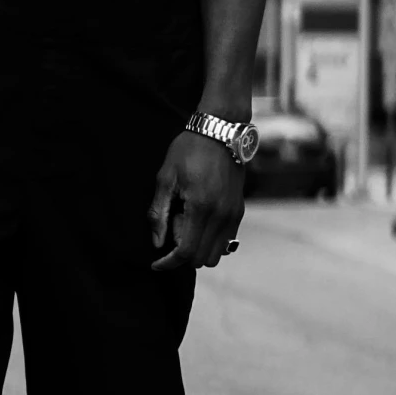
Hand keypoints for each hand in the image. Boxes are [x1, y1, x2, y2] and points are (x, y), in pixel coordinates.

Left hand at [148, 131, 243, 271]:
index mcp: (200, 207)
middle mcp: (221, 215)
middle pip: (201, 259)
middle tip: (172, 228)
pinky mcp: (239, 211)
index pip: (186, 252)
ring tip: (186, 224)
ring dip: (198, 249)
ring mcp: (233, 214)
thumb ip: (159, 213)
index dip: (169, 263)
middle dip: (182, 254)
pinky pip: (227, 241)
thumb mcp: (165, 178)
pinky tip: (199, 221)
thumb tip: (157, 243)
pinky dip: (210, 242)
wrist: (220, 131)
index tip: (156, 263)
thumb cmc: (188, 151)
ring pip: (216, 255)